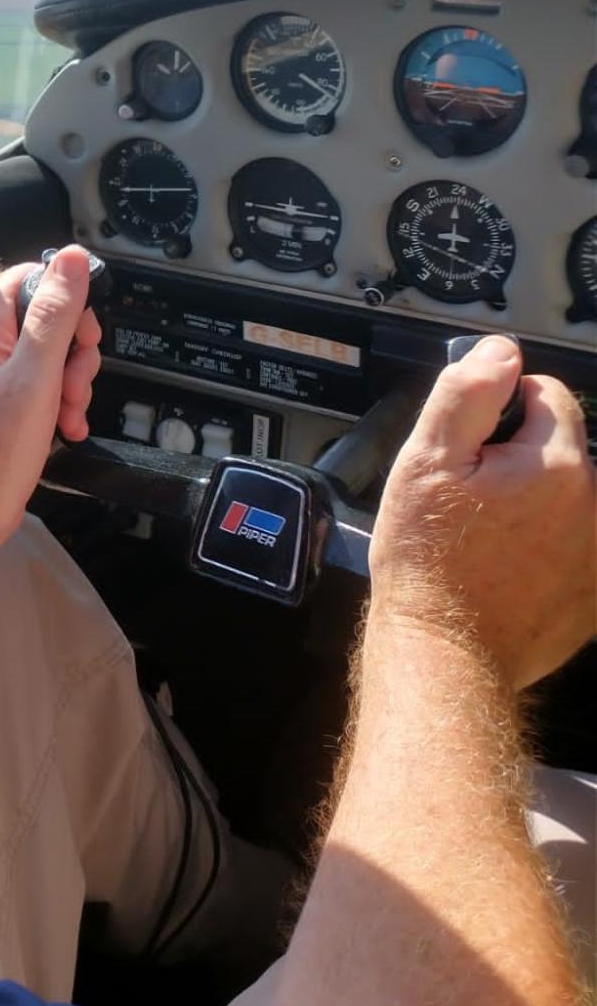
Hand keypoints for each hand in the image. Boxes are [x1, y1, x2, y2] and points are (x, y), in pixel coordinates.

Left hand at [0, 248, 100, 569]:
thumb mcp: (36, 374)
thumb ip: (55, 313)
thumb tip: (72, 260)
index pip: (27, 278)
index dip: (64, 295)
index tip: (84, 329)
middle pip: (44, 320)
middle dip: (74, 351)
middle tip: (76, 383)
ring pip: (45, 358)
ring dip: (70, 383)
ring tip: (68, 414)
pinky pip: (36, 389)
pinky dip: (56, 405)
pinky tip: (64, 428)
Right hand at [369, 336, 596, 689]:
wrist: (448, 652)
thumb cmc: (430, 564)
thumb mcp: (425, 461)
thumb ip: (467, 393)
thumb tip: (501, 353)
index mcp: (557, 464)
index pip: (549, 394)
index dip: (501, 410)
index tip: (470, 446)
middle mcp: (594, 505)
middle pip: (562, 447)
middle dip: (520, 458)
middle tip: (471, 497)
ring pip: (569, 497)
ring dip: (537, 502)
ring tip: (488, 537)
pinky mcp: (594, 590)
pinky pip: (576, 544)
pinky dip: (549, 546)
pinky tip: (508, 566)